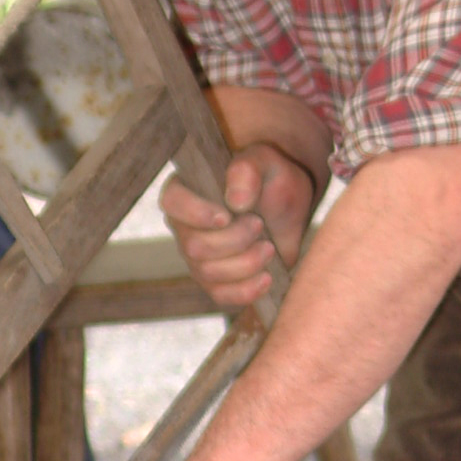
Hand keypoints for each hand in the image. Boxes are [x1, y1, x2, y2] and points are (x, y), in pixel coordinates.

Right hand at [162, 142, 316, 310]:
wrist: (288, 211)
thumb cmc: (271, 180)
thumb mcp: (267, 163)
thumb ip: (248, 171)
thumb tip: (236, 201)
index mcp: (187, 191)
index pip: (172, 203)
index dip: (195, 213)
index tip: (226, 216)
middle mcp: (185, 227)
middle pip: (194, 246)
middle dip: (234, 240)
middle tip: (259, 225)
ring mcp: (198, 258)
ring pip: (208, 273)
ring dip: (246, 263)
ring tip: (269, 247)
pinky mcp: (216, 282)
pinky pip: (221, 296)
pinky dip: (247, 290)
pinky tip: (267, 277)